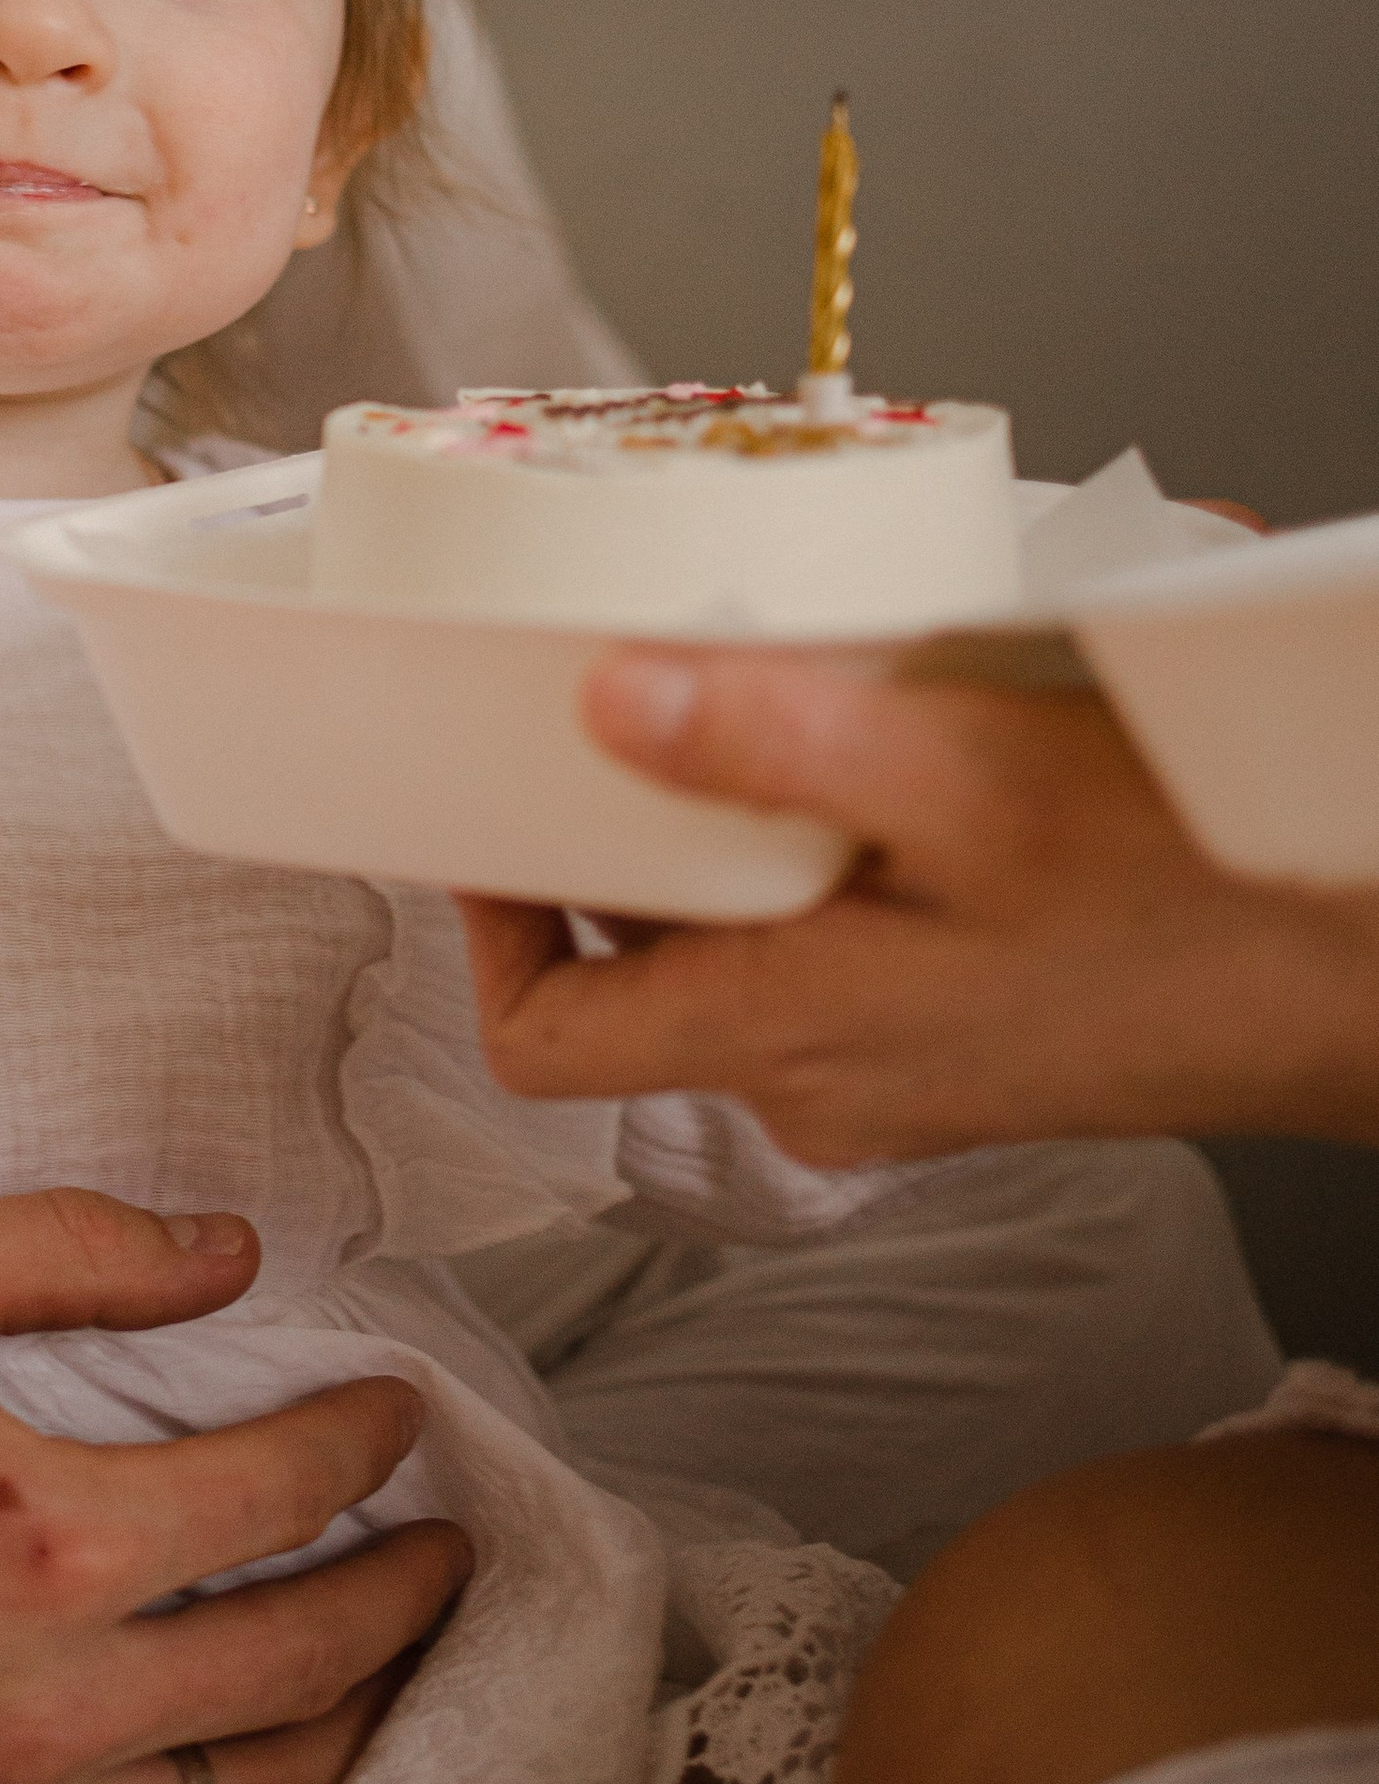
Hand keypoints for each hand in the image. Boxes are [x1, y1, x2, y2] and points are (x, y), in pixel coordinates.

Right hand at [0, 1189, 470, 1783]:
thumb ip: (79, 1245)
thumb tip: (230, 1253)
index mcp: (43, 1542)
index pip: (280, 1496)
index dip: (364, 1443)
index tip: (399, 1414)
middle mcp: (45, 1708)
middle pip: (303, 1668)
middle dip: (404, 1599)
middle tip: (447, 1547)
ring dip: (350, 1735)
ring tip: (389, 1669)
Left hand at [458, 650, 1378, 1160]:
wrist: (1363, 984)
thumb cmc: (1194, 899)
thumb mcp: (972, 784)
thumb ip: (776, 746)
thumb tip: (607, 707)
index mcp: (782, 1035)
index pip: (539, 1038)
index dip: (491, 920)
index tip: (503, 798)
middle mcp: (820, 1080)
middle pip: (635, 974)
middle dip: (617, 840)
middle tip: (627, 703)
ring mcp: (896, 1071)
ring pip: (742, 953)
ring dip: (732, 836)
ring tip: (767, 710)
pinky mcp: (968, 1041)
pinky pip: (842, 950)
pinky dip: (834, 861)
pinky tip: (896, 769)